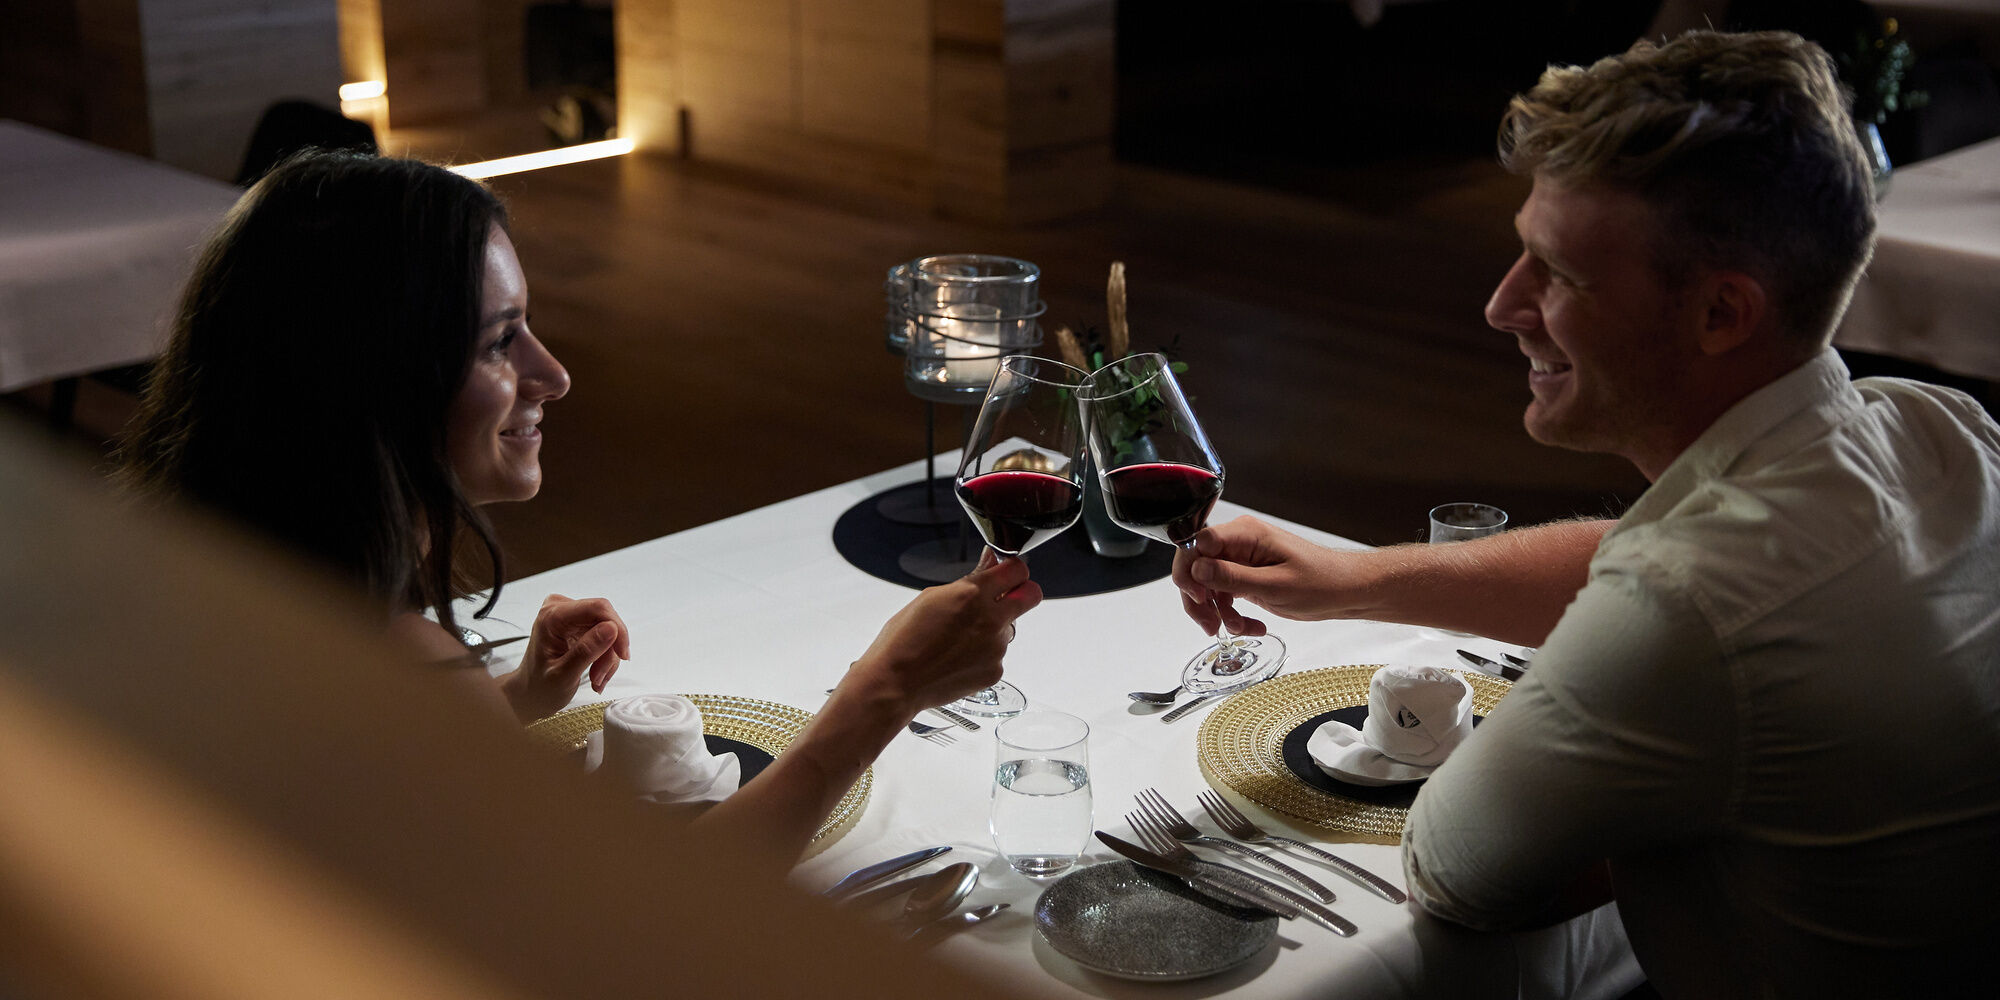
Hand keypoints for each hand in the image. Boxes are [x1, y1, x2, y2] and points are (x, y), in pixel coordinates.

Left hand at [498, 594, 630, 722]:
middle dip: (609, 651)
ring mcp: (570, 616)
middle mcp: (560, 609)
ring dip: (607, 658)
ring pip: (609, 631)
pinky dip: (604, 658)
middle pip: (606, 619)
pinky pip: (605, 637)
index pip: (597, 608)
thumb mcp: (563, 675)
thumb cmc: (539, 688)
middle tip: (601, 676)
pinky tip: (595, 673)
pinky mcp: (578, 625)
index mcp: (552, 616)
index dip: (617, 629)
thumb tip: (612, 629)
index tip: (622, 654)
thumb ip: (587, 650)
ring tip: (596, 679)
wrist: (530, 694)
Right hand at [843, 549, 1041, 715]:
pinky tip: (958, 657)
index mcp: (973, 595)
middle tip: (1003, 598)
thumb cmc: (903, 641)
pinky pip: (998, 654)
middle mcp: (991, 620)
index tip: (1005, 573)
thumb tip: (989, 564)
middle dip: (1021, 592)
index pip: (1017, 570)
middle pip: (1032, 594)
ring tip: (959, 638)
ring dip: (994, 627)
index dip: (1012, 570)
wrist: (895, 684)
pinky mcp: (995, 671)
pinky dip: (984, 653)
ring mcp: (996, 648)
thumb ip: (968, 581)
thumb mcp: (931, 598)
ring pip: (1010, 627)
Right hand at [1172, 516, 1361, 634]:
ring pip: (1207, 585)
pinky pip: (1224, 594)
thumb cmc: (1322, 582)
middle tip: (1210, 623)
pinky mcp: (1247, 576)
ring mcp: (1242, 559)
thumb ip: (1232, 577)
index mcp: (1245, 534)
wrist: (1346, 591)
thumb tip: (1197, 569)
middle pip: (1196, 566)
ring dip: (1216, 611)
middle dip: (1199, 599)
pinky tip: (1249, 626)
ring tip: (1238, 629)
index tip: (1200, 598)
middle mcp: (1240, 543)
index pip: (1197, 544)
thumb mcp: (1274, 585)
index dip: (1190, 571)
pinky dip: (1231, 614)